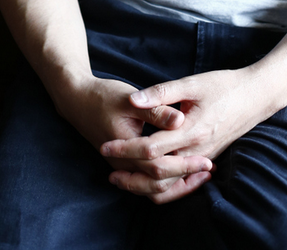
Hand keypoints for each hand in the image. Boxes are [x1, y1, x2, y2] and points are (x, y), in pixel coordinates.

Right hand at [55, 75, 213, 201]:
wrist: (77, 101)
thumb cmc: (104, 96)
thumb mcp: (131, 99)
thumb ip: (157, 110)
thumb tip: (181, 119)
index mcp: (126, 148)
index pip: (160, 166)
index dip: (185, 165)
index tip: (206, 161)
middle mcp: (123, 164)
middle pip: (158, 183)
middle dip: (185, 178)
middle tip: (208, 169)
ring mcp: (122, 167)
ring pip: (152, 189)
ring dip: (176, 184)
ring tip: (200, 174)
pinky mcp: (124, 165)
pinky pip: (146, 183)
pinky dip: (165, 182)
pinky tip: (181, 171)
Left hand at [101, 66, 275, 201]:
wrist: (256, 96)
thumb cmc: (224, 85)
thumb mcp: (192, 83)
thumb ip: (162, 93)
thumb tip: (134, 100)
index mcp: (191, 130)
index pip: (150, 148)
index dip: (125, 148)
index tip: (105, 146)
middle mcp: (197, 150)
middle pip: (157, 172)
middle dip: (130, 173)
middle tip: (108, 168)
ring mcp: (204, 157)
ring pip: (170, 182)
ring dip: (144, 183)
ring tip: (123, 177)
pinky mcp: (209, 158)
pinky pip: (182, 181)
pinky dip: (164, 185)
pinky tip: (150, 177)